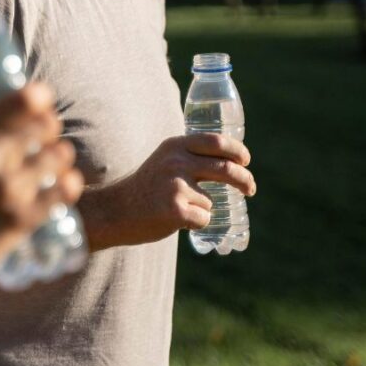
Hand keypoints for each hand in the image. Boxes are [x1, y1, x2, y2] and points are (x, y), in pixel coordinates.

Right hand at [0, 83, 82, 304]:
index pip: (20, 101)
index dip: (37, 97)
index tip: (41, 100)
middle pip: (44, 125)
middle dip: (48, 128)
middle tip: (46, 135)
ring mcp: (8, 189)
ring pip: (58, 156)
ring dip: (60, 156)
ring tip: (56, 162)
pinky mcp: (22, 219)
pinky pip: (63, 192)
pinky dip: (68, 185)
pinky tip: (66, 184)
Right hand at [89, 132, 255, 248]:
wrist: (114, 211)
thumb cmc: (144, 189)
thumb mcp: (163, 161)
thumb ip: (187, 157)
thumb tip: (229, 164)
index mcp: (174, 145)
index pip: (216, 141)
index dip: (237, 150)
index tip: (246, 160)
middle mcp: (176, 161)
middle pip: (226, 168)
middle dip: (245, 180)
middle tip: (250, 189)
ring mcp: (176, 186)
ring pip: (211, 200)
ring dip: (202, 209)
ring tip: (176, 210)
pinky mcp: (176, 210)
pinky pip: (204, 219)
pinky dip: (196, 224)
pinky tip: (173, 221)